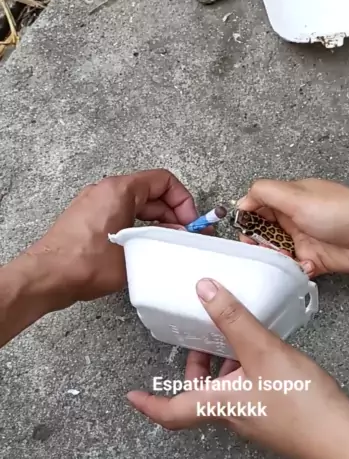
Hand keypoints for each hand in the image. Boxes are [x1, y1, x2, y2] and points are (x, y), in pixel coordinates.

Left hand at [26, 170, 196, 305]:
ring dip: (157, 222)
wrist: (46, 277)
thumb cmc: (82, 263)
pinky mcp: (88, 220)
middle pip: (152, 193)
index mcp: (120, 190)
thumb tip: (179, 238)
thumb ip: (162, 242)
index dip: (184, 201)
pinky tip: (147, 248)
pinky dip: (139, 227)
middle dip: (173, 214)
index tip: (191, 221)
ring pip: (137, 206)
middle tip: (186, 236)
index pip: (164, 181)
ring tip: (169, 244)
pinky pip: (122, 215)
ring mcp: (95, 204)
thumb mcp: (136, 253)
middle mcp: (106, 191)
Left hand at [128, 280, 342, 458]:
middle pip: (198, 396)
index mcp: (218, 405)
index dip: (148, 404)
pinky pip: (247, 392)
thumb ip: (233, 319)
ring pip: (223, 392)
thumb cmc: (299, 399)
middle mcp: (232, 415)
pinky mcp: (275, 416)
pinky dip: (243, 370)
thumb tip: (203, 289)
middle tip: (195, 340)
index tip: (130, 395)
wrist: (342, 440)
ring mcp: (255, 418)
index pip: (172, 411)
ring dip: (220, 367)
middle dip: (192, 369)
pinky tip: (265, 351)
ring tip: (233, 336)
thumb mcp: (262, 350)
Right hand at [237, 179, 348, 274]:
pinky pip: (295, 269)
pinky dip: (294, 271)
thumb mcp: (297, 195)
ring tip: (282, 260)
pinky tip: (303, 267)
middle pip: (264, 233)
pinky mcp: (317, 260)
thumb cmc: (341, 211)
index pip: (258, 207)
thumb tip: (242, 199)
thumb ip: (265, 193)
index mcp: (289, 199)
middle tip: (258, 251)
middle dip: (257, 244)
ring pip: (277, 254)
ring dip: (275, 259)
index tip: (242, 232)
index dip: (247, 219)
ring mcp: (306, 240)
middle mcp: (295, 218)